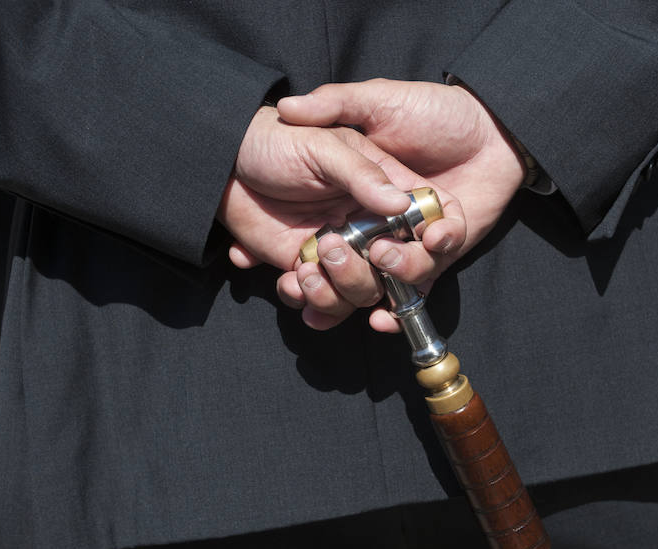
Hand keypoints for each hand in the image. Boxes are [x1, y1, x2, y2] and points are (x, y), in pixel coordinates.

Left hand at [219, 105, 465, 328]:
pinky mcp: (307, 267)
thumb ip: (361, 174)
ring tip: (305, 271)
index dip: (433, 244)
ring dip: (335, 293)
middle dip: (372, 275)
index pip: (428, 224)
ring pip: (360, 293)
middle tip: (334, 250)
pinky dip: (305, 299)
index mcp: (384, 190)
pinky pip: (320, 300)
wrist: (223, 161)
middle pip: (398, 272)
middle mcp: (369, 226)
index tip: (415, 249)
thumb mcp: (322, 147)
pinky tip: (288, 279)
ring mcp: (340, 250)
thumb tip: (398, 204)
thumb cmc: (277, 140)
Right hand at [276, 79, 525, 330]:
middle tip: (336, 254)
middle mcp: (382, 222)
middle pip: (352, 263)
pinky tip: (384, 315)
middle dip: (340, 274)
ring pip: (383, 279)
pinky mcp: (441, 256)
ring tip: (383, 255)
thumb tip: (287, 106)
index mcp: (361, 192)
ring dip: (374, 281)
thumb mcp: (378, 99)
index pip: (328, 230)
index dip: (308, 254)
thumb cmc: (434, 109)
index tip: (294, 265)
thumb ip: (335, 103)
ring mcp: (411, 241)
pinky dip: (401, 307)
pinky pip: (418, 288)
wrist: (493, 125)